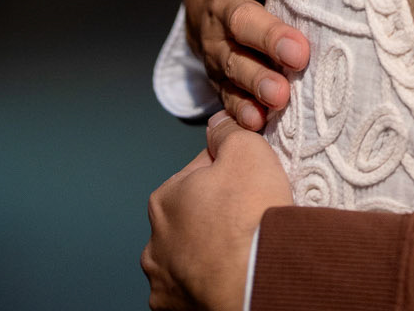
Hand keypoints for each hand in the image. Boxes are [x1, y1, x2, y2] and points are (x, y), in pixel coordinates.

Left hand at [142, 114, 292, 310]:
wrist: (258, 280)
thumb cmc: (250, 216)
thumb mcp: (246, 148)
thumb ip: (227, 131)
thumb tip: (218, 123)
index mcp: (165, 199)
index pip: (199, 173)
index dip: (229, 173)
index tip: (249, 184)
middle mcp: (155, 242)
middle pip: (192, 217)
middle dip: (215, 215)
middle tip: (248, 219)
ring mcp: (163, 281)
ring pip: (189, 257)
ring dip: (208, 253)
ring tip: (240, 252)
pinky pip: (193, 289)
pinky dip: (208, 283)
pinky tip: (229, 277)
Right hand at [185, 0, 314, 129]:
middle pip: (241, 18)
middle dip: (267, 35)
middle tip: (298, 50)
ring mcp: (221, 41)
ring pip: (233, 62)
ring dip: (256, 80)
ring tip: (283, 98)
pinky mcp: (224, 73)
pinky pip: (228, 94)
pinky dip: (241, 110)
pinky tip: (259, 124)